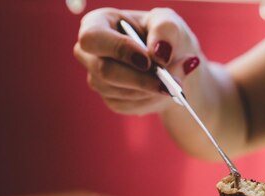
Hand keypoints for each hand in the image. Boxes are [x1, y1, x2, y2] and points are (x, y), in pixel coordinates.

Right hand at [73, 7, 201, 114]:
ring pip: (119, 91)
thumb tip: (159, 54)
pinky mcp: (111, 100)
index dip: (119, 50)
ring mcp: (98, 79)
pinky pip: (129, 105)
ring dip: (150, 90)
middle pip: (104, 71)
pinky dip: (151, 99)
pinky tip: (162, 89)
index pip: (93, 38)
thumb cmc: (164, 35)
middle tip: (169, 82)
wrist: (173, 62)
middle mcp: (90, 53)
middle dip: (141, 79)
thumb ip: (165, 30)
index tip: (147, 60)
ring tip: (174, 81)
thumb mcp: (169, 22)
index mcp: (97, 24)